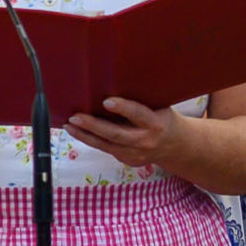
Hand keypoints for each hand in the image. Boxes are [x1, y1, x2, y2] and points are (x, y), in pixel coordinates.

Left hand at [67, 96, 181, 168]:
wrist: (176, 146)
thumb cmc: (162, 117)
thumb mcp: (158, 107)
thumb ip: (140, 101)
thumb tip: (111, 84)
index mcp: (156, 123)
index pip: (138, 115)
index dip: (124, 108)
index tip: (106, 102)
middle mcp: (146, 141)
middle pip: (116, 135)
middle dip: (93, 126)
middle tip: (75, 117)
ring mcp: (137, 155)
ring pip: (106, 146)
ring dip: (85, 136)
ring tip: (69, 125)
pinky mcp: (128, 161)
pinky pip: (106, 150)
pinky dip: (91, 140)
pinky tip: (78, 132)